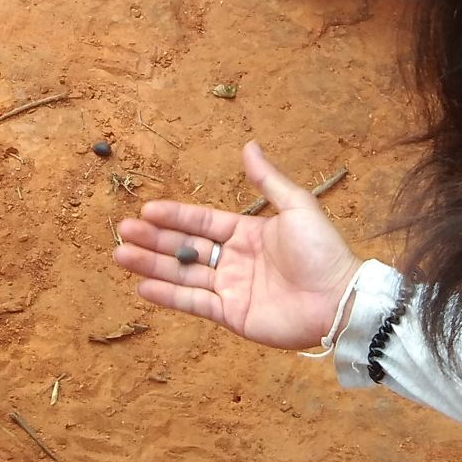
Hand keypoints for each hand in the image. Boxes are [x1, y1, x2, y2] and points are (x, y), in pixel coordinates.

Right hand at [113, 141, 361, 349]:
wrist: (339, 299)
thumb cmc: (322, 251)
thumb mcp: (296, 206)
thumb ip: (268, 180)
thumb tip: (248, 145)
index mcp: (247, 233)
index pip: (201, 222)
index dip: (174, 217)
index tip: (146, 210)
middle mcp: (234, 261)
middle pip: (185, 248)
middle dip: (154, 240)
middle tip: (122, 231)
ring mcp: (231, 289)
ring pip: (183, 274)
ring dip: (152, 265)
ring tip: (121, 256)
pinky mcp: (232, 315)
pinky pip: (194, 303)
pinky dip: (169, 295)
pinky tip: (144, 286)